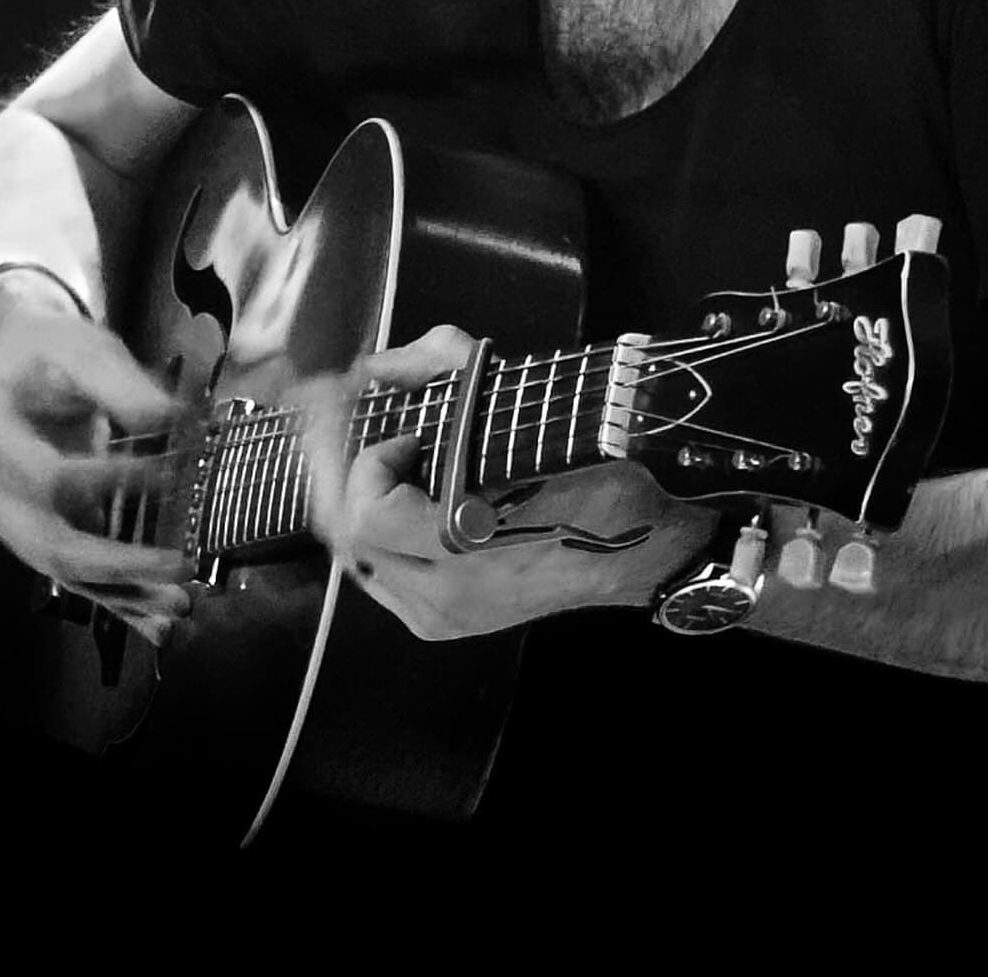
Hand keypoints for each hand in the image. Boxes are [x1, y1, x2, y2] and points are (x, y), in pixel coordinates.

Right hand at [0, 311, 192, 643]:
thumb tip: (173, 421)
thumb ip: (121, 384)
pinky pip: (68, 571)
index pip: (50, 476)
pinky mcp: (26, 531)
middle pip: (47, 545)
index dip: (112, 478)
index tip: (172, 468)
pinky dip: (113, 595)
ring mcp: (1, 517)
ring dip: (121, 593)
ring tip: (179, 608)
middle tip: (181, 567)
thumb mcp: (80, 346)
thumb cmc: (46, 347)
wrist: (11, 360)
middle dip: (118, 564)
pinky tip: (155, 618)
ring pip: (59, 569)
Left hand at [299, 326, 718, 639]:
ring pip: (357, 560)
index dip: (374, 463)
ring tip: (384, 466)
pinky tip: (397, 504)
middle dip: (346, 477)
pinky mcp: (445, 625)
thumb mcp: (527, 396)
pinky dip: (377, 537)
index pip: (370, 514)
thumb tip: (377, 363)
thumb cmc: (593, 470)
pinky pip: (381, 580)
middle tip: (367, 439)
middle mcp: (446, 594)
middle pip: (349, 538)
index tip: (409, 435)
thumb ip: (441, 362)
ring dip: (358, 506)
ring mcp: (443, 618)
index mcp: (467, 545)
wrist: (642, 545)